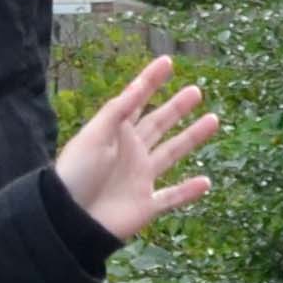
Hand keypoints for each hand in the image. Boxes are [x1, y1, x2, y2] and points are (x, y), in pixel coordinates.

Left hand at [53, 54, 217, 242]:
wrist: (69, 220)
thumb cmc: (76, 175)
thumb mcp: (95, 136)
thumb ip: (117, 112)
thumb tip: (137, 85)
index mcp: (115, 134)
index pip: (137, 101)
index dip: (150, 81)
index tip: (167, 62)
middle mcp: (130, 153)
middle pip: (158, 124)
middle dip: (176, 108)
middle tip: (195, 91)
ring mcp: (140, 179)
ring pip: (172, 153)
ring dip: (191, 138)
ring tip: (213, 120)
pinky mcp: (146, 205)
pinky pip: (172, 197)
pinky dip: (189, 192)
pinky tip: (206, 182)